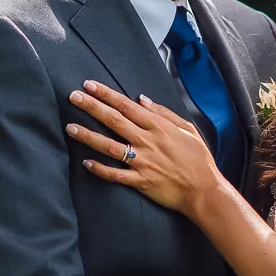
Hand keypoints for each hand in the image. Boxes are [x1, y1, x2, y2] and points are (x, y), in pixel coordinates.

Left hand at [67, 81, 226, 215]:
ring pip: (109, 146)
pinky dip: (100, 169)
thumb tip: (142, 99)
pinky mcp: (140, 181)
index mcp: (159, 127)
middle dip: (92, 107)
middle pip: (114, 120)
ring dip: (88, 135)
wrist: (204, 191)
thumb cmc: (198, 159)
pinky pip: (115, 174)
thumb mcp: (187, 129)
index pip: (127, 106)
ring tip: (70, 127)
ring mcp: (142, 162)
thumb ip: (164, 113)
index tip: (89, 85)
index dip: (106, 94)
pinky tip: (86, 162)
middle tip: (73, 96)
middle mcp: (148, 142)